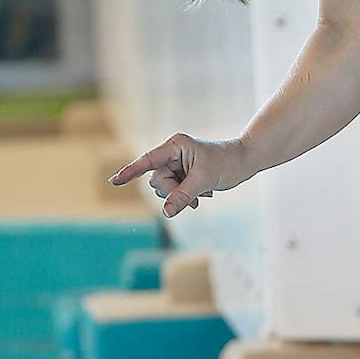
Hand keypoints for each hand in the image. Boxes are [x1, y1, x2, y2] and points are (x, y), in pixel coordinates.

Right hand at [107, 133, 253, 218]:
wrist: (245, 160)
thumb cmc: (227, 163)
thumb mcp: (204, 181)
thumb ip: (183, 196)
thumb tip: (166, 212)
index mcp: (175, 145)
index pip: (147, 161)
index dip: (130, 172)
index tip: (114, 182)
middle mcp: (173, 153)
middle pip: (157, 180)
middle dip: (172, 192)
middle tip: (194, 195)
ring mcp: (177, 164)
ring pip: (164, 188)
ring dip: (180, 196)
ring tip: (201, 195)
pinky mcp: (183, 174)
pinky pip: (174, 191)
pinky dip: (185, 197)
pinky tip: (202, 195)